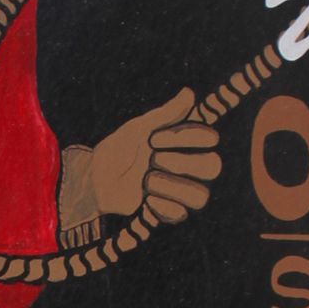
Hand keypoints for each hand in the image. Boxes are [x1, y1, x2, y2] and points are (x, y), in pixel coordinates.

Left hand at [61, 88, 222, 230]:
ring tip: (147, 181)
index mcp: (184, 143)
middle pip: (212, 166)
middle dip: (180, 163)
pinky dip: (162, 206)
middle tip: (153, 159)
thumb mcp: (138, 127)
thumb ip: (165, 114)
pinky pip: (180, 214)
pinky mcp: (168, 210)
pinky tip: (146, 198)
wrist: (96, 177)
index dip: (184, 138)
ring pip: (200, 196)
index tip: (154, 138)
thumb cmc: (119, 148)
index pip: (209, 138)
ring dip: (171, 187)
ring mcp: (180, 189)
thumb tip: (189, 93)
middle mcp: (188, 166)